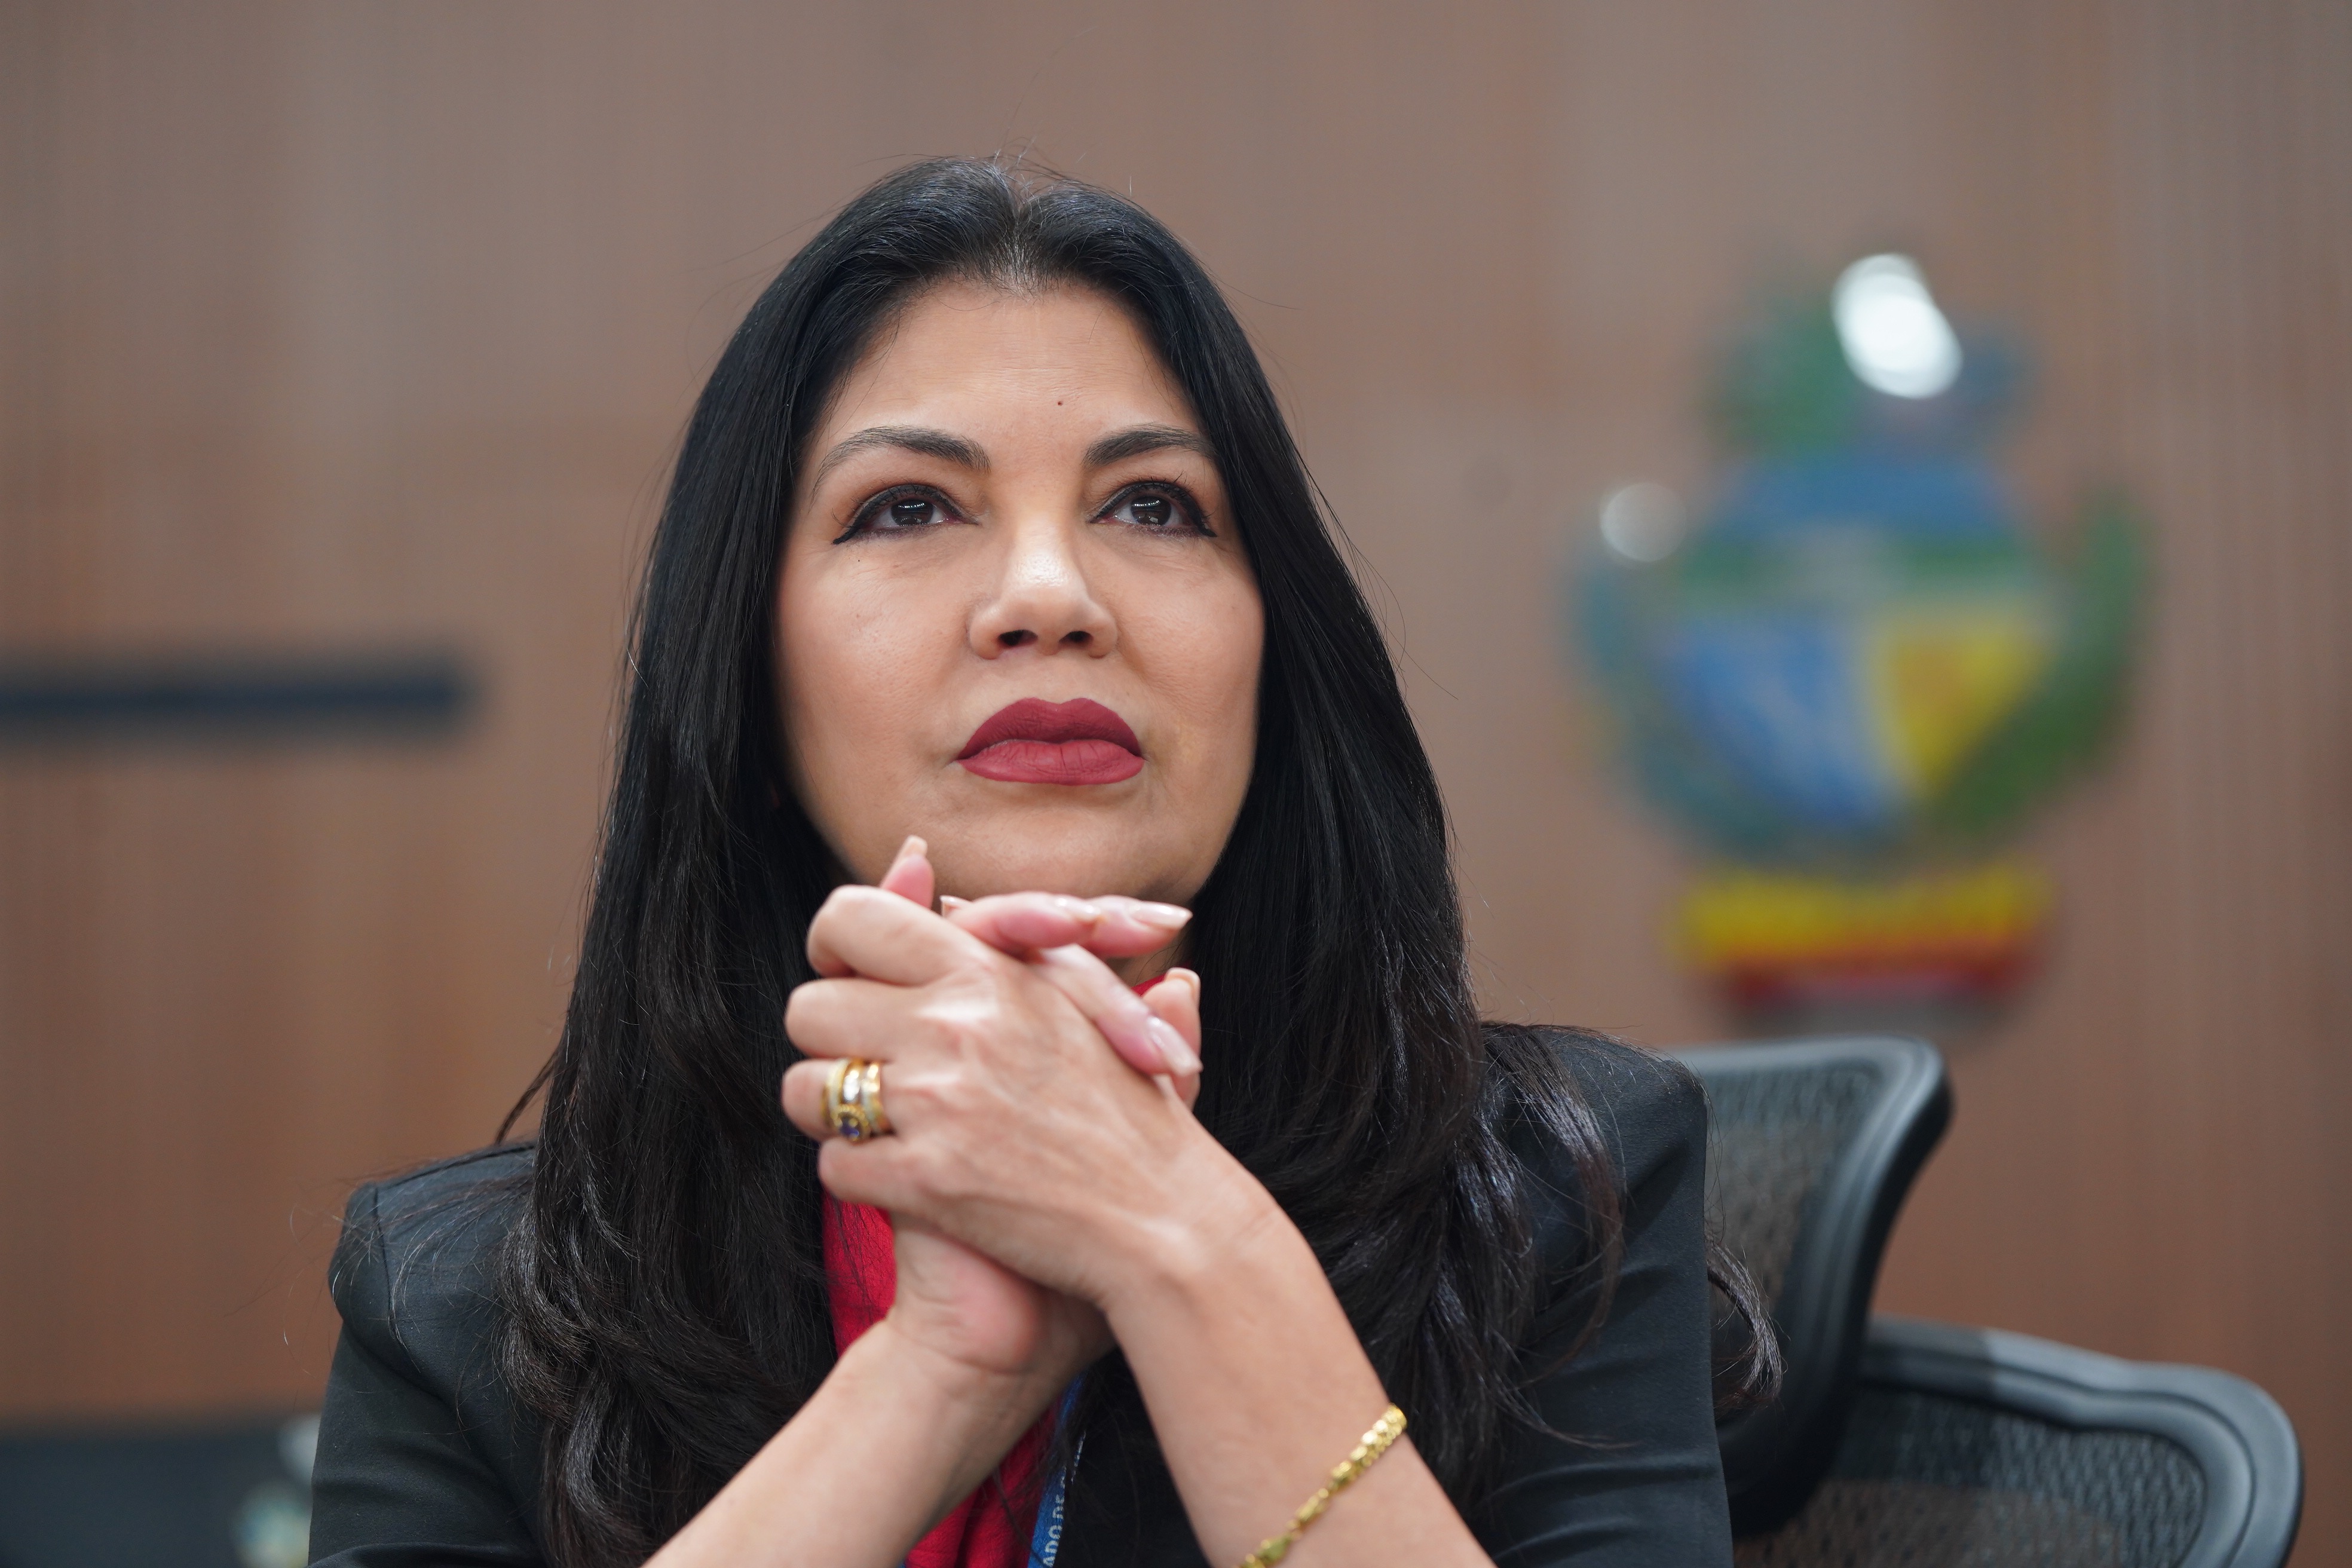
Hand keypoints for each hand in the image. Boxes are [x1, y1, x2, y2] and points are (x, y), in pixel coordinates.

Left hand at [781, 853, 1239, 1316]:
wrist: (1164, 1222)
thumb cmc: (1131, 1110)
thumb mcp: (1080, 995)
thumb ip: (1001, 926)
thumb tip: (914, 855)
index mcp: (988, 972)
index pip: (849, 918)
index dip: (834, 951)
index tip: (856, 986)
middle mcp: (954, 1026)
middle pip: (807, 1007)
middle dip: (829, 1041)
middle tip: (871, 1069)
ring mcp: (938, 1104)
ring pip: (805, 1089)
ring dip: (834, 1113)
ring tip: (884, 1127)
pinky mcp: (928, 1181)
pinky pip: (834, 1166)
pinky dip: (860, 1177)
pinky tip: (905, 1180)